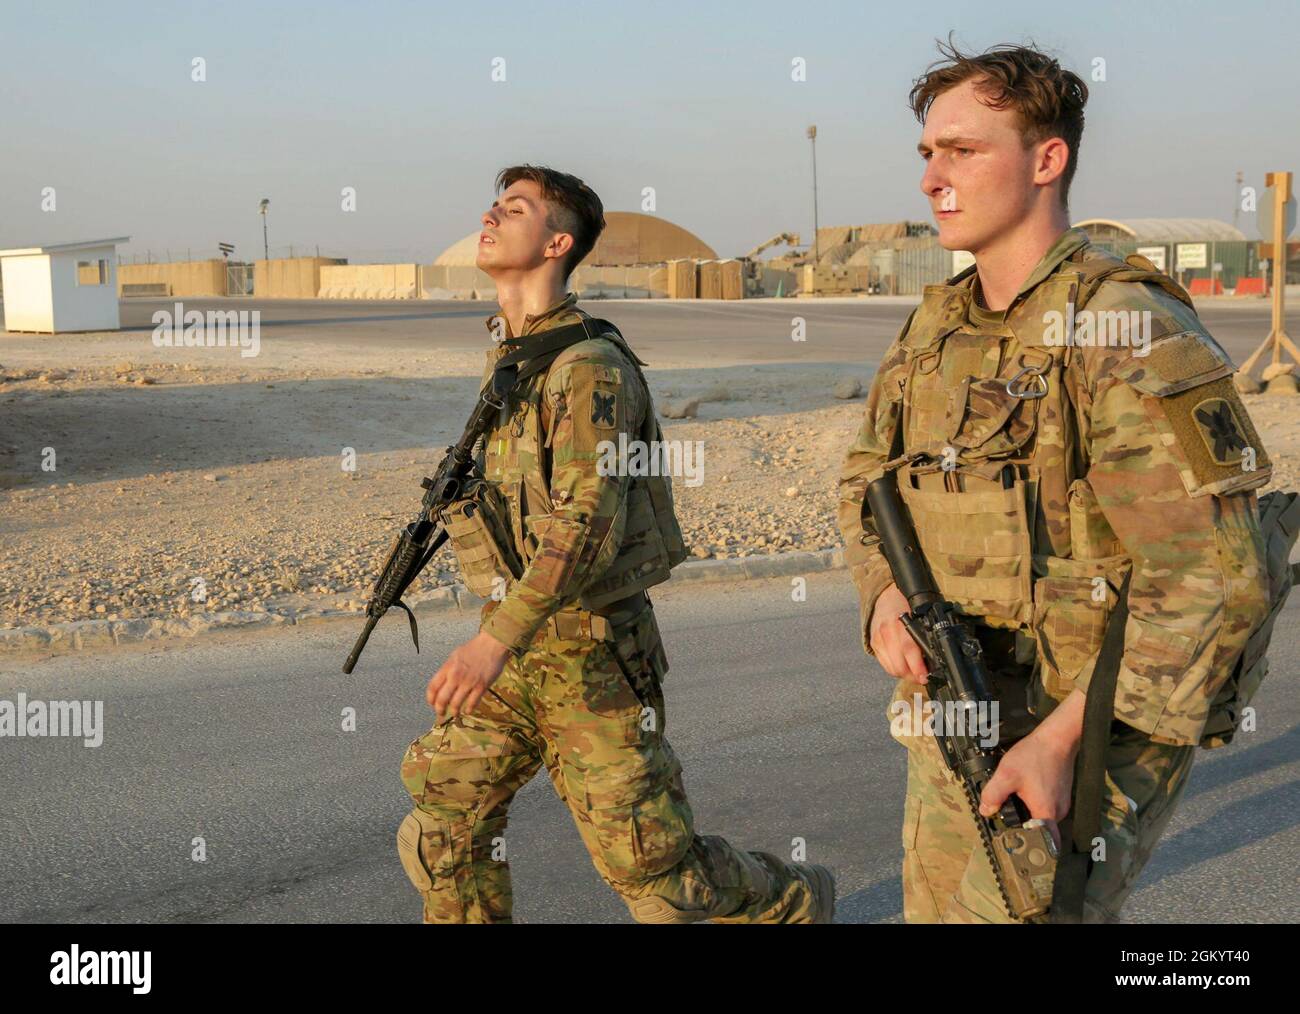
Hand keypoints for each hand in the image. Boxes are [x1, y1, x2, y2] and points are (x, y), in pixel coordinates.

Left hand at [426, 631, 511, 716]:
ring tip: (455, 713)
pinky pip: (472, 703)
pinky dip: (469, 709)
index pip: (433, 687)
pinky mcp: (481, 686)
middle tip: (440, 713)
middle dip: (439, 709)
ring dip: (454, 711)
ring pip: (456, 704)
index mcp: (448, 667)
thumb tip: (443, 684)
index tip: (432, 703)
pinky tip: (468, 710)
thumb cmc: (474, 648)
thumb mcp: (455, 656)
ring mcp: (469, 682)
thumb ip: (448, 670)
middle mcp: (456, 676)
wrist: (492, 644)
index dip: (430, 698)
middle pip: (442, 699)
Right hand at [869, 583, 928, 682]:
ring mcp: (878, 640)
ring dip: (904, 675)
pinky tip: (903, 665)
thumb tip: (935, 659)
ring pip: (892, 669)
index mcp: (900, 623)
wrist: (886, 597)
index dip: (917, 668)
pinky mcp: (874, 645)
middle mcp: (887, 632)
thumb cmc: (907, 606)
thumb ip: (925, 636)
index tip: (925, 677)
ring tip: (914, 672)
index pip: (908, 650)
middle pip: (899, 665)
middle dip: (913, 676)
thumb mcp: (919, 617)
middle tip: (923, 677)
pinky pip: (885, 665)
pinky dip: (895, 669)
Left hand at [978, 726, 1077, 849]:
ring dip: (1028, 813)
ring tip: (1013, 801)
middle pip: (1039, 830)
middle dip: (1022, 826)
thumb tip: (986, 811)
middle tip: (1005, 816)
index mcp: (1046, 813)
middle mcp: (1058, 813)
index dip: (1029, 847)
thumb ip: (993, 795)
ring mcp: (1062, 803)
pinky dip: (1034, 803)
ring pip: (1042, 817)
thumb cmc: (1035, 756)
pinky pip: (1046, 806)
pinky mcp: (1061, 795)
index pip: (1043, 844)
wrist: (1057, 738)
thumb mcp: (1007, 774)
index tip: (1016, 846)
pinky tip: (1024, 791)